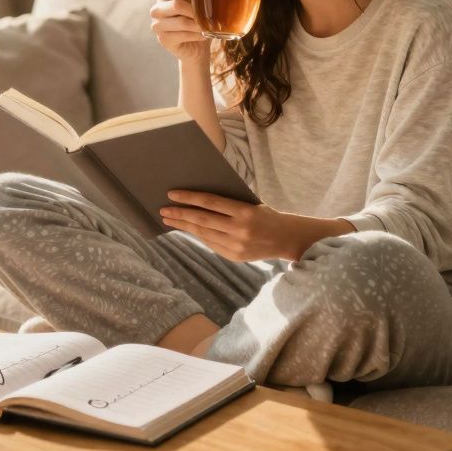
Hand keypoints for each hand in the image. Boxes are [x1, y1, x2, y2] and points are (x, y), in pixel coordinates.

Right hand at [150, 0, 209, 64]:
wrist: (198, 46)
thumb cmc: (199, 18)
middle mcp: (156, 8)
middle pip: (177, 4)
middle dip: (197, 10)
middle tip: (211, 13)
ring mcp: (157, 25)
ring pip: (181, 21)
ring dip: (199, 24)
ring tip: (209, 25)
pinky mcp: (163, 40)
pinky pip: (182, 35)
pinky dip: (197, 35)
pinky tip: (204, 35)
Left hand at [159, 190, 354, 261]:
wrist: (289, 239)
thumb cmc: (267, 216)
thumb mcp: (251, 204)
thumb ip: (229, 204)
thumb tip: (198, 200)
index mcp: (244, 211)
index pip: (210, 202)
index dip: (189, 198)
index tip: (172, 194)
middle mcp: (239, 229)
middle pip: (202, 220)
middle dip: (180, 214)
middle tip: (162, 209)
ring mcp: (236, 245)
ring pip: (203, 234)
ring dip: (184, 226)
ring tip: (169, 220)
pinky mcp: (235, 256)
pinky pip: (211, 244)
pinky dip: (198, 236)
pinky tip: (187, 230)